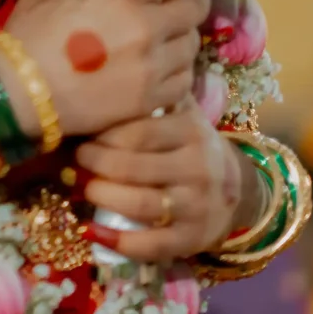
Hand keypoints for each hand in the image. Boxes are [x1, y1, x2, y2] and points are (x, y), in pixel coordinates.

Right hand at [1, 0, 211, 137]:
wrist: (19, 93)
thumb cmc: (28, 36)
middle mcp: (149, 32)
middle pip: (195, 10)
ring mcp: (153, 70)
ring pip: (192, 47)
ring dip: (185, 36)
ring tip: (174, 34)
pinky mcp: (150, 102)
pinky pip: (183, 82)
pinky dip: (179, 70)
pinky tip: (167, 67)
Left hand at [73, 107, 250, 263]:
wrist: (236, 188)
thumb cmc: (190, 145)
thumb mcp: (181, 113)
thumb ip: (153, 95)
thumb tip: (103, 68)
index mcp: (191, 131)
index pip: (137, 132)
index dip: (102, 135)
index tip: (82, 133)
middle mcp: (197, 168)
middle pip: (131, 167)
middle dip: (94, 163)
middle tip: (76, 159)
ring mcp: (197, 206)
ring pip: (139, 204)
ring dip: (101, 196)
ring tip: (82, 187)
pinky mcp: (192, 239)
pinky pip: (153, 244)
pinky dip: (119, 242)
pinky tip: (92, 232)